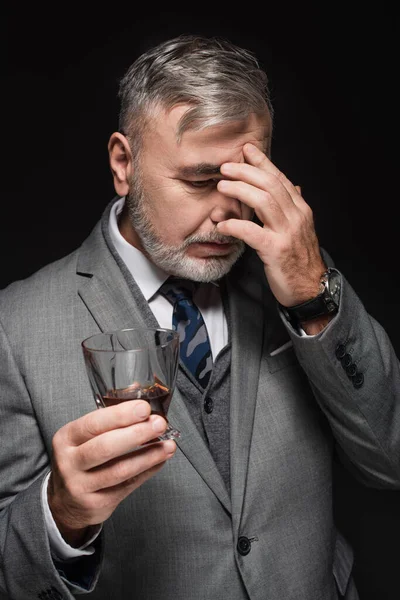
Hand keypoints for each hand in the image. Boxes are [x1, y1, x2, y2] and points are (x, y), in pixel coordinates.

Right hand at [48, 401, 175, 545]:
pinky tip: (159, 460)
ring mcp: (81, 486)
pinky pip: (128, 486)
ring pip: (120, 470)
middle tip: (159, 424)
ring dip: (148, 456)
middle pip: (105, 447)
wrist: (67, 501)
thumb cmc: (80, 458)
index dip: (121, 415)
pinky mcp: (96, 504)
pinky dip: (147, 471)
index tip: (144, 408)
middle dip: (137, 433)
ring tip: (167, 445)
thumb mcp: (84, 435)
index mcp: (66, 438)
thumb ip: (111, 416)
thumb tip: (138, 395)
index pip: (93, 424)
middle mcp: (69, 463)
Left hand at [216, 143, 325, 306]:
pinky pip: (252, 232)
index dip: (263, 162)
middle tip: (226, 166)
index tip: (247, 150)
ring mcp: (287, 233)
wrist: (310, 288)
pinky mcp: (276, 250)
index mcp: (300, 209)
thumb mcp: (299, 229)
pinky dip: (235, 225)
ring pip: (263, 202)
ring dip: (240, 190)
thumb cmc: (299, 259)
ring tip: (222, 186)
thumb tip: (293, 186)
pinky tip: (222, 224)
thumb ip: (292, 207)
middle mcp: (296, 217)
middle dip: (247, 171)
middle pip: (270, 185)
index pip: (280, 179)